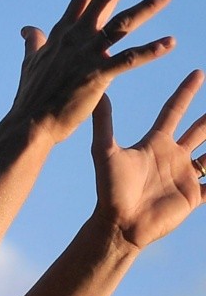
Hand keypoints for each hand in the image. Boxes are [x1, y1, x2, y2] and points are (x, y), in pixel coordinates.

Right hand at [10, 0, 173, 143]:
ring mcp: (87, 55)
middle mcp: (76, 38)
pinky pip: (129, 59)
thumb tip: (27, 29)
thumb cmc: (31, 96)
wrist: (30, 122)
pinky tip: (170, 42)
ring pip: (122, 24)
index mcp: (62, 34)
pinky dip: (151, 51)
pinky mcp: (97, 75)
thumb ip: (33, 43)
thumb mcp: (30, 63)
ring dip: (147, 6)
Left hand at [91, 71, 205, 249]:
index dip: (186, 92)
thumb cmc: (110, 188)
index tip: (198, 72)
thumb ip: (104, 122)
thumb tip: (99, 92)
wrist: (120, 223)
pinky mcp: (194, 195)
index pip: (174, 111)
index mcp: (155, 143)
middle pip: (200, 129)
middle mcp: (172, 155)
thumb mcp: (105, 151)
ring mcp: (185, 175)